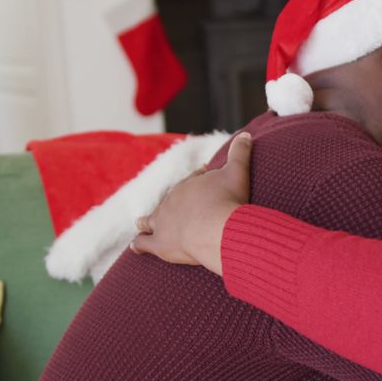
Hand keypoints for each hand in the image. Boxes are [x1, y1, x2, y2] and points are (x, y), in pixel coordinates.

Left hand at [131, 133, 251, 274]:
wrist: (216, 228)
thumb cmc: (227, 200)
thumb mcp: (237, 171)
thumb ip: (240, 152)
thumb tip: (246, 134)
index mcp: (187, 185)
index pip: (191, 181)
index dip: (197, 181)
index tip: (201, 180)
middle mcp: (171, 202)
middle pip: (170, 201)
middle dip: (173, 204)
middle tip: (179, 209)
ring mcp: (162, 223)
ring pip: (149, 221)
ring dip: (145, 222)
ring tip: (141, 223)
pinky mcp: (160, 244)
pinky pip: (144, 243)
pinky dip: (139, 244)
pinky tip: (135, 246)